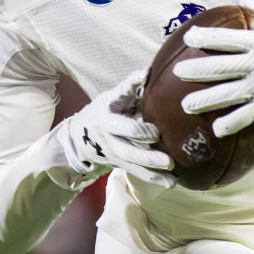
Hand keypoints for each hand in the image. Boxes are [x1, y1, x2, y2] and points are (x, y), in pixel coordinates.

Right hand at [60, 71, 173, 187]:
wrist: (82, 133)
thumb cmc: (108, 108)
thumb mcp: (113, 96)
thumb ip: (129, 87)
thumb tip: (149, 71)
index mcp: (106, 115)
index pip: (120, 121)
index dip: (135, 127)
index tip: (155, 132)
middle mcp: (108, 135)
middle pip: (125, 146)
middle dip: (144, 150)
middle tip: (164, 152)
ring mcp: (113, 151)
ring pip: (131, 161)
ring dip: (151, 166)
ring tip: (171, 168)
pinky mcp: (119, 163)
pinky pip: (136, 172)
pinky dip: (154, 178)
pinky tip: (171, 182)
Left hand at [174, 0, 253, 136]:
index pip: (226, 38)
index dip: (205, 38)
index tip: (188, 38)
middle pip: (220, 68)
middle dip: (196, 70)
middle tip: (177, 73)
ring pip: (228, 94)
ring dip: (204, 100)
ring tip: (185, 105)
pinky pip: (246, 116)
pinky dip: (230, 124)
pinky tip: (215, 130)